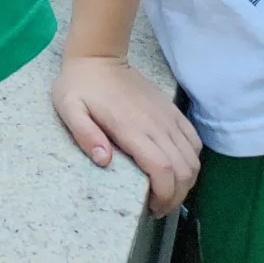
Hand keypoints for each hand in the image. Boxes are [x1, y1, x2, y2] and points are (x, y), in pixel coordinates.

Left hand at [51, 54, 200, 216]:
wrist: (98, 56)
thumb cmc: (80, 85)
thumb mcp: (69, 108)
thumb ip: (84, 135)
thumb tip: (105, 161)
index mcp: (131, 128)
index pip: (163, 169)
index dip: (164, 195)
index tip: (151, 207)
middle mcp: (156, 124)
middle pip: (183, 170)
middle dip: (176, 196)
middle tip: (159, 206)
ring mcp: (167, 117)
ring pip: (193, 159)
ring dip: (186, 182)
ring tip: (167, 192)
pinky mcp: (172, 111)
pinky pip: (194, 141)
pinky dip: (192, 161)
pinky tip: (176, 168)